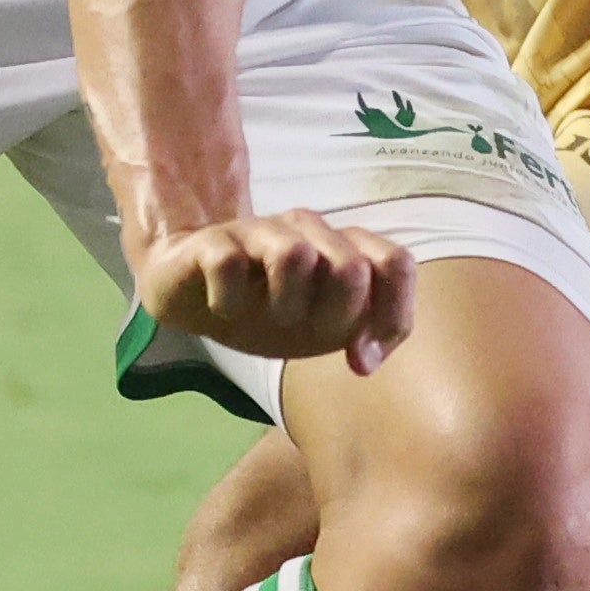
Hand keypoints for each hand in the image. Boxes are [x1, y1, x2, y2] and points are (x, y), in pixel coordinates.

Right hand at [133, 211, 417, 371]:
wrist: (192, 292)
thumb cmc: (268, 308)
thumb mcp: (325, 328)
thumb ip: (364, 330)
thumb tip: (365, 359)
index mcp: (343, 249)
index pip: (396, 263)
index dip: (390, 314)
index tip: (358, 357)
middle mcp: (307, 232)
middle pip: (351, 266)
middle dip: (335, 317)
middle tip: (306, 331)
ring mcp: (259, 231)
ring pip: (294, 254)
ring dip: (284, 304)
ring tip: (266, 315)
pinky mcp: (212, 242)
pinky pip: (229, 265)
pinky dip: (228, 302)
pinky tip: (223, 309)